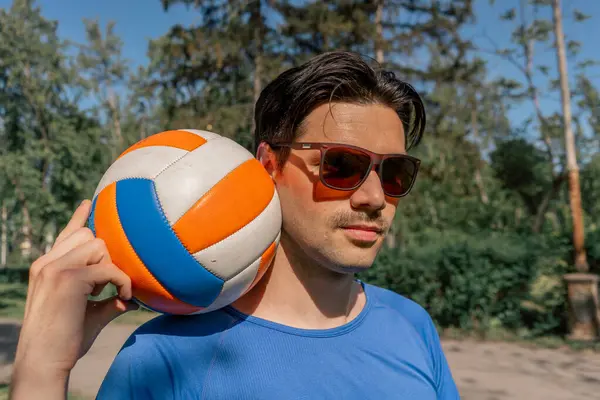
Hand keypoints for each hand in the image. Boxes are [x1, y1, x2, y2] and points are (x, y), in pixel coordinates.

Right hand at [10, 200, 137, 398]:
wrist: (44, 361)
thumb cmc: (65, 340)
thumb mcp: (88, 312)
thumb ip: (107, 298)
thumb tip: (133, 299)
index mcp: (47, 266)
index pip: (66, 235)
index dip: (79, 218)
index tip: (89, 203)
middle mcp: (48, 262)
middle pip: (89, 236)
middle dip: (106, 256)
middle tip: (106, 284)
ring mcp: (55, 268)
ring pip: (98, 246)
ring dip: (112, 267)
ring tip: (108, 291)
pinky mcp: (69, 278)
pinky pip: (109, 268)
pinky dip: (122, 281)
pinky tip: (123, 296)